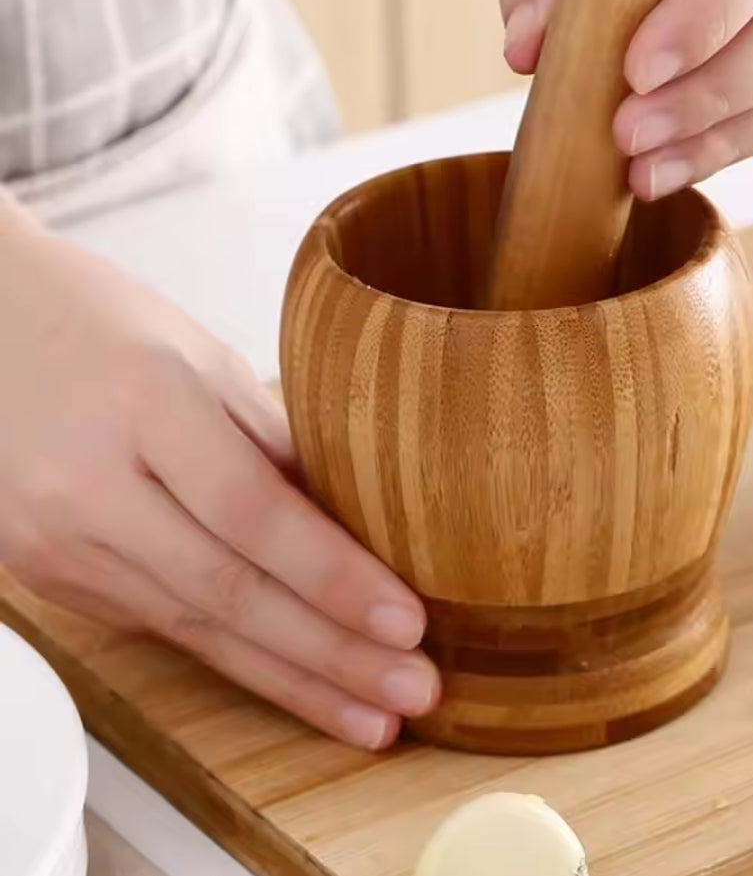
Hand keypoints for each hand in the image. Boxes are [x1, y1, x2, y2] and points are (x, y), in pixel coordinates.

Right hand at [0, 203, 437, 748]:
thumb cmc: (101, 325)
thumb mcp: (202, 356)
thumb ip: (272, 440)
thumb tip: (353, 522)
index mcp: (147, 405)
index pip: (253, 512)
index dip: (333, 577)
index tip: (407, 622)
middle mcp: (91, 486)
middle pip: (228, 590)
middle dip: (330, 656)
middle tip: (412, 693)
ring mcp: (58, 542)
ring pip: (195, 628)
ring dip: (292, 681)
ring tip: (370, 717)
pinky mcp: (51, 576)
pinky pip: (159, 626)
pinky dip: (235, 660)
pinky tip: (293, 683)